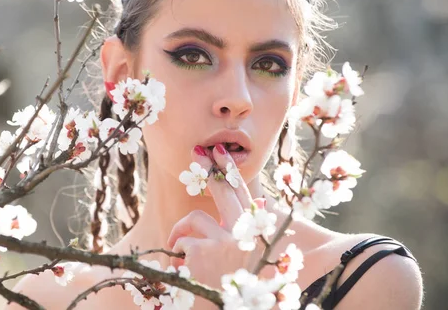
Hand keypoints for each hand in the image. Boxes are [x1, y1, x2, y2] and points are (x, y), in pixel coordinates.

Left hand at [167, 143, 265, 288]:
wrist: (268, 300)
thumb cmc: (270, 284)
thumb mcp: (271, 255)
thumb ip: (263, 229)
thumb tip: (258, 203)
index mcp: (258, 229)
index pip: (242, 190)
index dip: (229, 169)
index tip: (218, 151)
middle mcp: (242, 228)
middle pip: (222, 189)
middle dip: (211, 170)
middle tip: (198, 153)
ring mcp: (221, 239)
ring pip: (193, 220)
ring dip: (182, 233)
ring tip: (176, 246)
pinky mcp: (200, 254)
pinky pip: (180, 246)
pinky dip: (177, 258)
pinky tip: (182, 272)